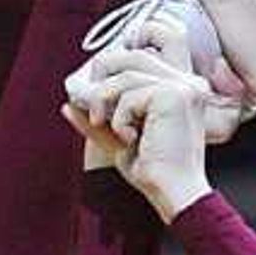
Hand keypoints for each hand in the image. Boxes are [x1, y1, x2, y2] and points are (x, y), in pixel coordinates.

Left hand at [65, 44, 211, 222]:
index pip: (141, 61)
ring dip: (107, 103)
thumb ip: (98, 121)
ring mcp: (183, 88)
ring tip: (111, 130)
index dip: (113, 74)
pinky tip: (132, 139)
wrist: (175, 196)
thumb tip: (68, 105)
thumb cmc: (154, 173)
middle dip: (104, 83)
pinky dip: (120, 119)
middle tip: (95, 114)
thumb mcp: (120, 139)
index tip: (97, 102)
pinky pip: (129, 95)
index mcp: (181, 89)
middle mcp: (187, 84)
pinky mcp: (173, 96)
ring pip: (126, 77)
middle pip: (133, 59)